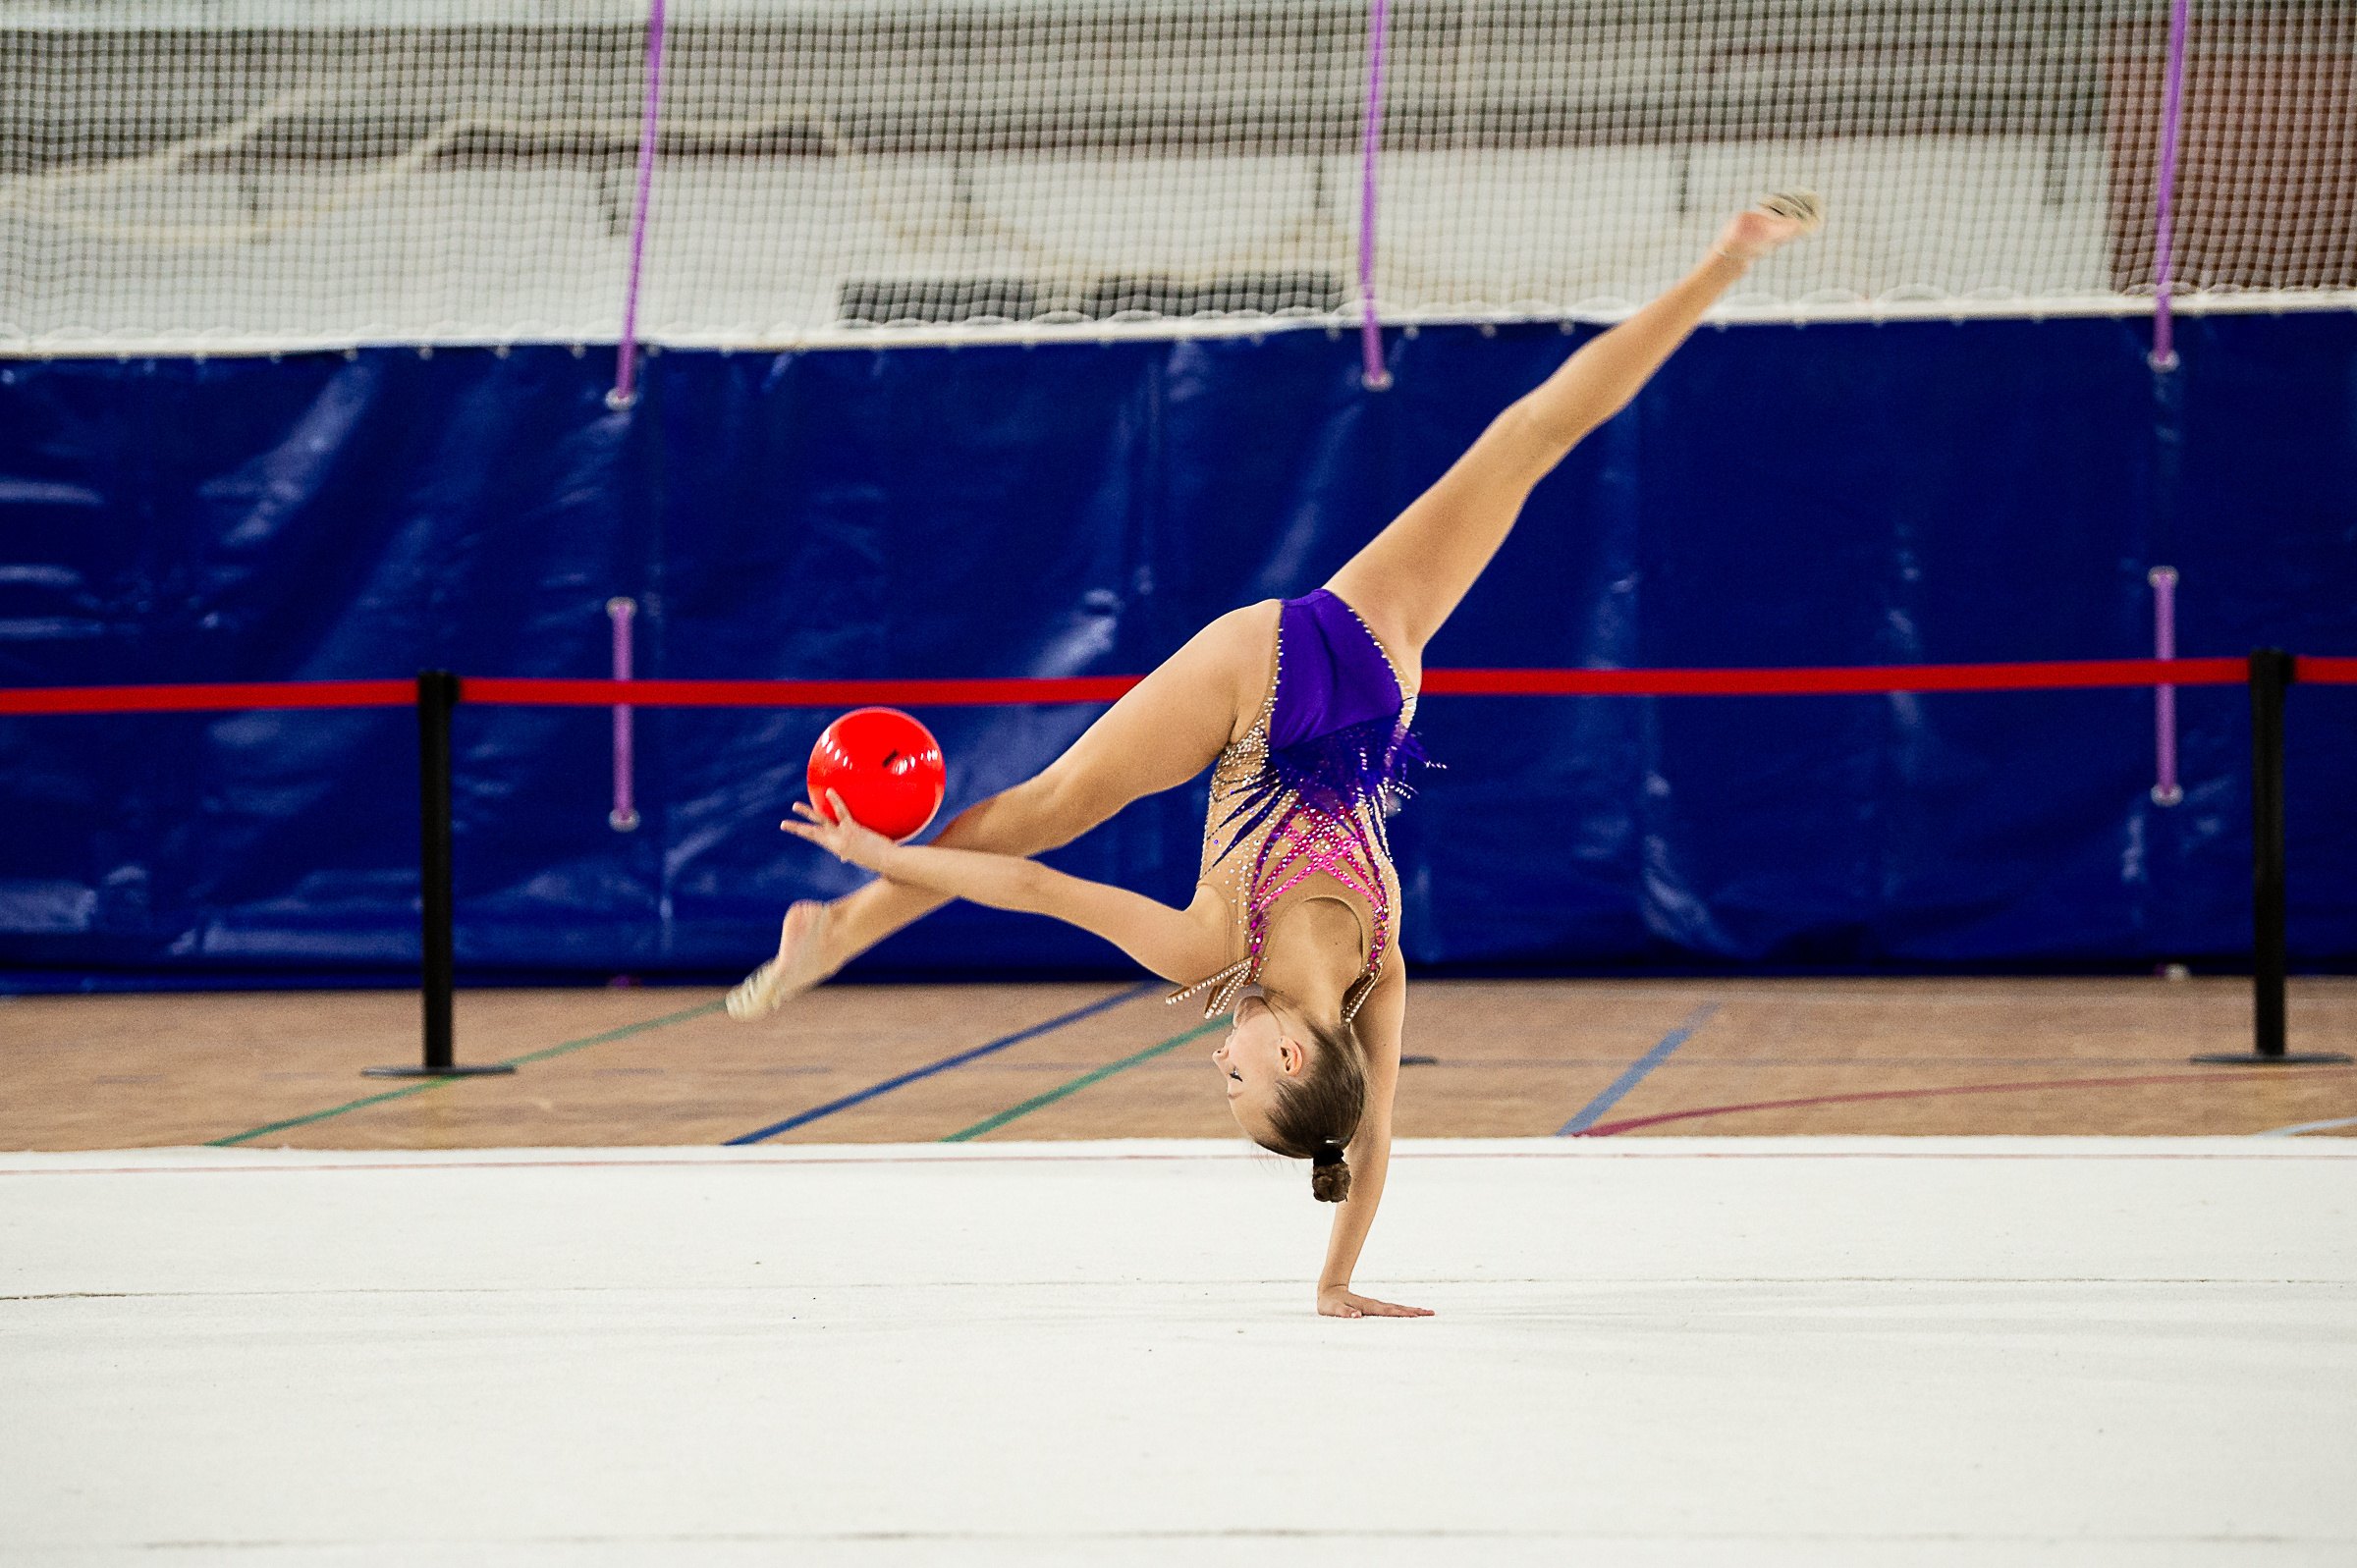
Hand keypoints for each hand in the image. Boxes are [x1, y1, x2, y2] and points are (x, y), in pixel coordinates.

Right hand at [782, 790, 896, 871]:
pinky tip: (829, 791)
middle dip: (797, 828)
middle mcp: (836, 843)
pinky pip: (842, 812)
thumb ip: (848, 854)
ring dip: (807, 813)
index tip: (797, 830)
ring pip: (820, 822)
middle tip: (784, 824)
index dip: (806, 834)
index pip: (818, 839)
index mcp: (837, 848)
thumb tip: (843, 858)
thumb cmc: (875, 859)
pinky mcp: (851, 829)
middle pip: (812, 834)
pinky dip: (835, 801)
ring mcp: (842, 836)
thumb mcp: (857, 857)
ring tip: (794, 806)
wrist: (886, 861)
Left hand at [1318, 1287, 1432, 1318]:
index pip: (1388, 1311)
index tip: (1416, 1316)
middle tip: (1431, 1313)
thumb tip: (1357, 1316)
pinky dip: (1404, 1311)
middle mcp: (1375, 1304)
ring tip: (1427, 1312)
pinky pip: (1392, 1310)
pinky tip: (1411, 1314)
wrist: (1329, 1290)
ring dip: (1412, 1310)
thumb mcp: (1335, 1310)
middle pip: (1398, 1308)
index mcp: (1368, 1306)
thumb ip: (1345, 1313)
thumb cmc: (1331, 1303)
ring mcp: (1376, 1305)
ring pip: (1397, 1308)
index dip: (1402, 1314)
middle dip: (1415, 1311)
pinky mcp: (1375, 1307)